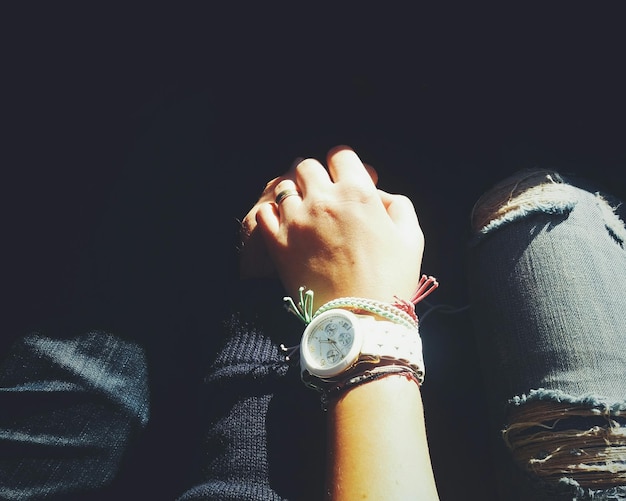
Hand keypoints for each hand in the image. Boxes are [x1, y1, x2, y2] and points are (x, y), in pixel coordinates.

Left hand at [250, 146, 423, 308]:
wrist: (360, 320)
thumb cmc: (391, 279)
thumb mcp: (412, 237)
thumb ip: (398, 205)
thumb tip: (379, 194)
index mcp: (357, 193)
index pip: (340, 154)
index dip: (343, 163)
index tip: (343, 175)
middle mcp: (323, 199)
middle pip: (307, 166)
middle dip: (316, 175)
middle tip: (323, 193)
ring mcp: (297, 220)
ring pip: (283, 187)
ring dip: (294, 194)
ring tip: (303, 210)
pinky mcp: (277, 243)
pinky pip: (265, 213)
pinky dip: (273, 214)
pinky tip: (285, 223)